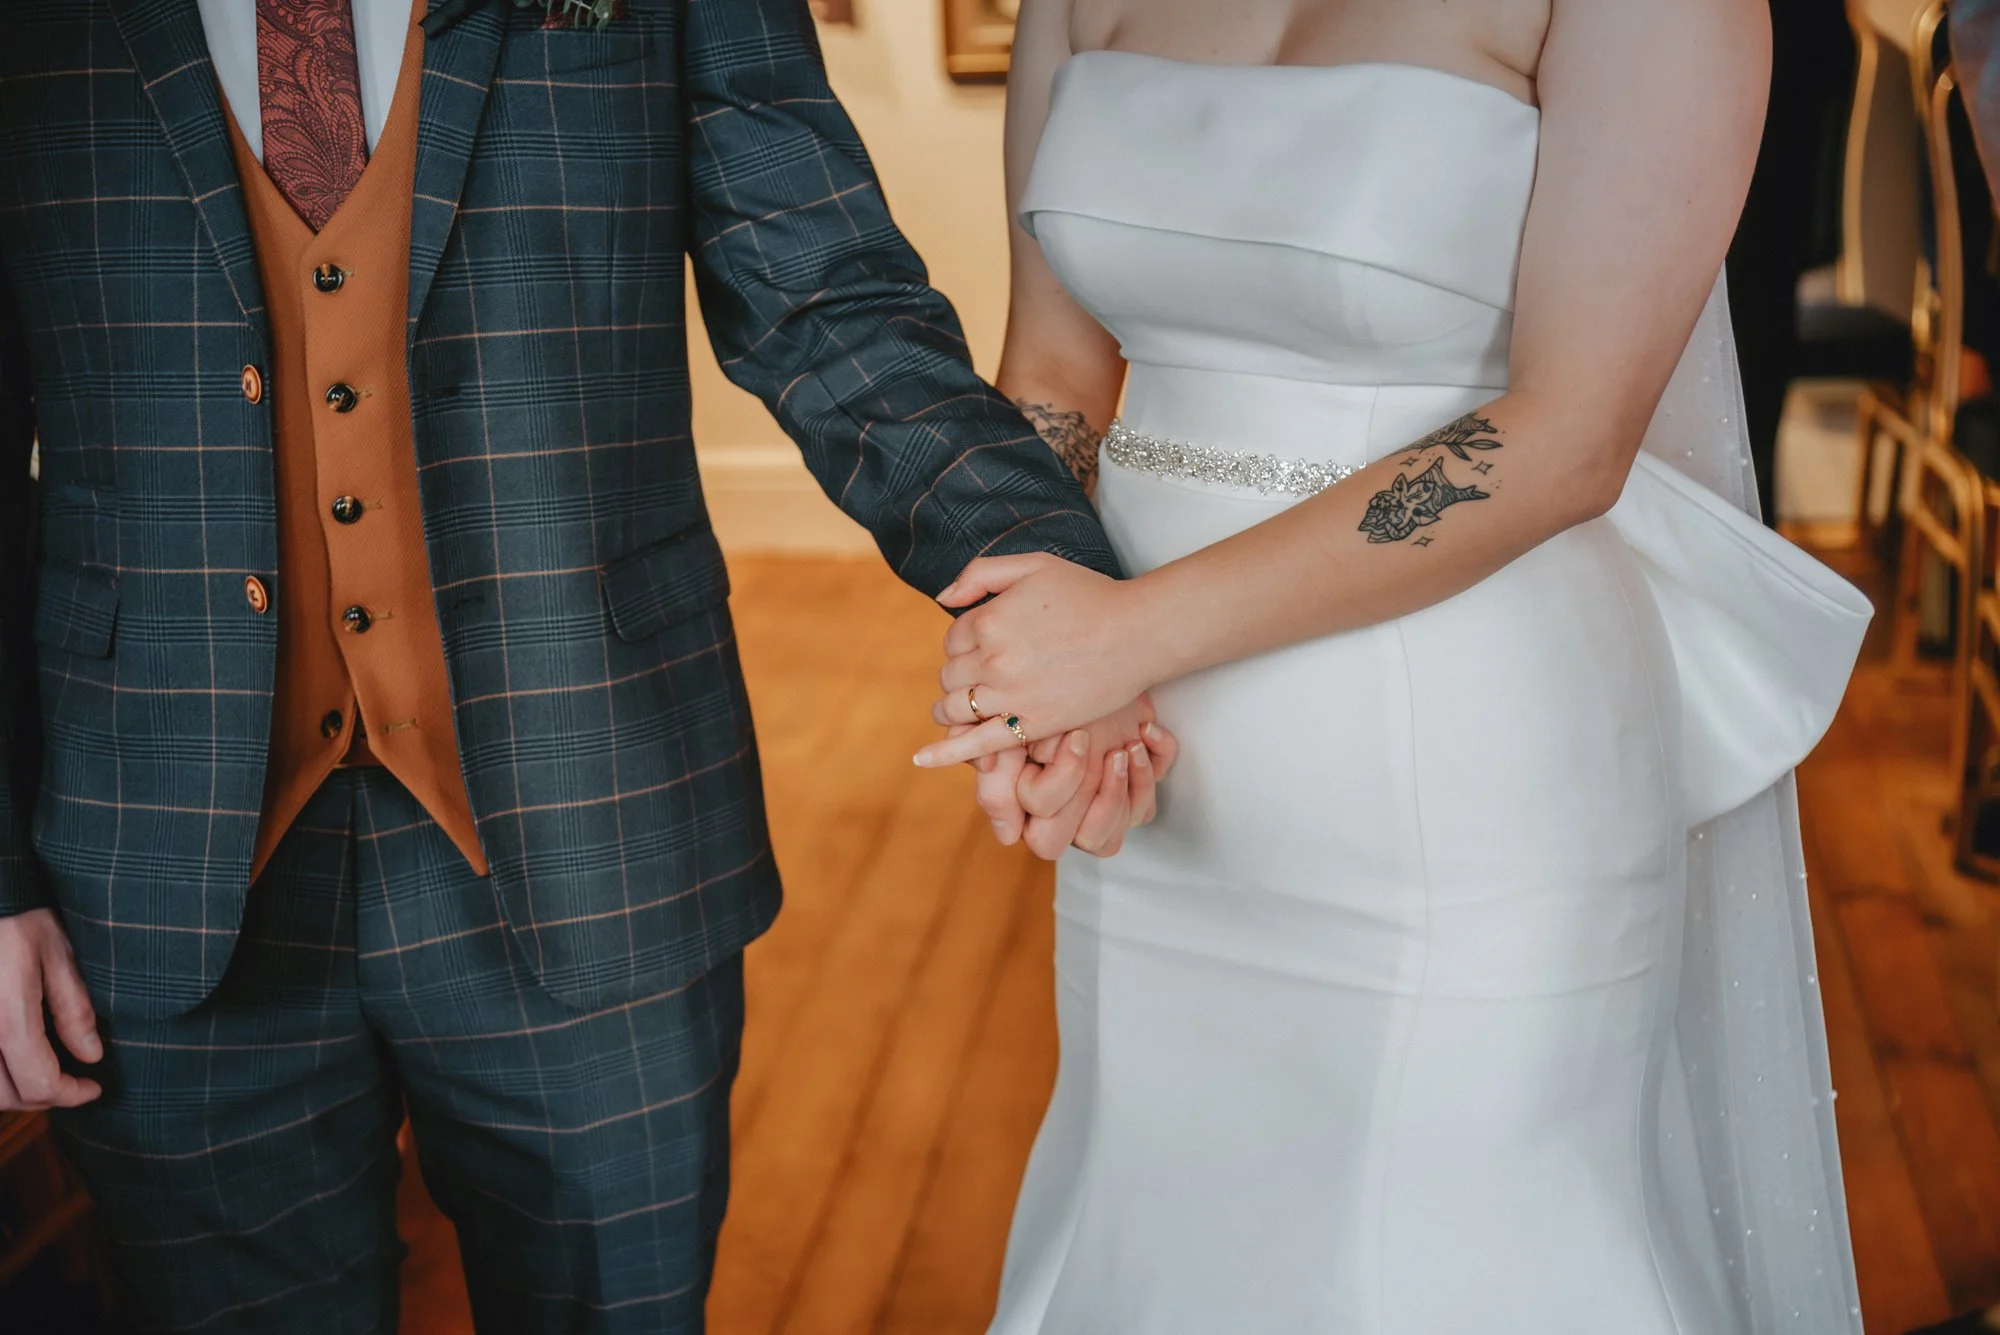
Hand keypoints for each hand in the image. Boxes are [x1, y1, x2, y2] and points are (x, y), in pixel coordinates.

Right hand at [0, 909, 102, 1109]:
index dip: (70, 1094)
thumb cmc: (19, 918)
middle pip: (5, 1096)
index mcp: (7, 1017)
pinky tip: (15, 1061)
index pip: (38, 1083)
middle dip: (42, 1099)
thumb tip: (91, 1057)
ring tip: (43, 1075)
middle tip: (70, 1085)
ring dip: (13, 1092)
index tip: (93, 1087)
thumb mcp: (58, 953)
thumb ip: (74, 1008)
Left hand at [915, 554, 1162, 767]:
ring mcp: (1010, 695)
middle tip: (989, 674)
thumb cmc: (1090, 595)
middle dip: (963, 674)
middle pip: (950, 675)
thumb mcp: (1034, 565)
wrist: (1137, 633)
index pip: (952, 639)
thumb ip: (981, 573)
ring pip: (956, 708)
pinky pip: (976, 743)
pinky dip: (944, 753)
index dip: (967, 642)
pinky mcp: (1031, 724)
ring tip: (963, 708)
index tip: (990, 645)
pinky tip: (921, 759)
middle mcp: (992, 658)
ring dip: (953, 708)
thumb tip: (943, 598)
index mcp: (988, 619)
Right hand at [965, 701, 1179, 857]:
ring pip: (1126, 825)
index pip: (1046, 836)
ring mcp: (1104, 803)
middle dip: (1105, 795)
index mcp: (1036, 812)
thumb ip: (996, 783)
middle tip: (1111, 752)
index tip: (1077, 738)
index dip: (1061, 788)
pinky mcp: (1132, 788)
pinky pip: (1150, 801)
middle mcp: (1071, 814)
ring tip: (1130, 746)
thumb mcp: (1009, 737)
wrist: (1076, 665)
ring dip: (1133, 786)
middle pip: (1091, 839)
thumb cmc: (1036, 701)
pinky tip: (1145, 732)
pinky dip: (1153, 767)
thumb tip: (1008, 837)